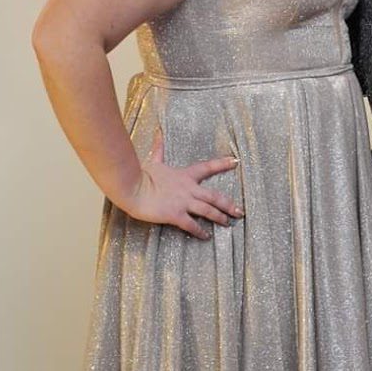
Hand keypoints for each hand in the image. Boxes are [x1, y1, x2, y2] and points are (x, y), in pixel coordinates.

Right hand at [123, 130, 241, 240]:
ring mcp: (183, 202)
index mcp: (185, 175)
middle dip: (228, 204)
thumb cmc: (141, 174)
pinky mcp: (175, 214)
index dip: (222, 164)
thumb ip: (159, 149)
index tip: (235, 162)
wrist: (132, 187)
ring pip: (208, 211)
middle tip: (239, 212)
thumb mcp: (154, 161)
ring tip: (228, 224)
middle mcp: (188, 189)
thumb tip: (159, 134)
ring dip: (220, 217)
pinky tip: (206, 236)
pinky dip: (200, 231)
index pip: (207, 168)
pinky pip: (192, 225)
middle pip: (215, 196)